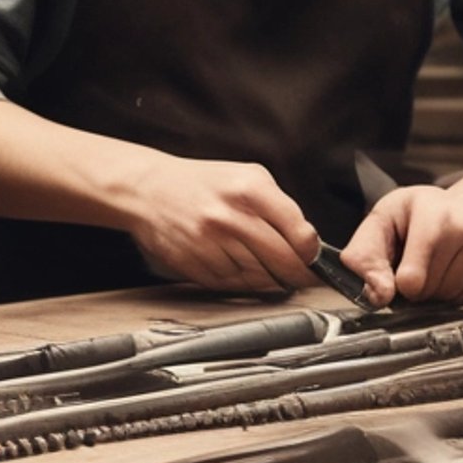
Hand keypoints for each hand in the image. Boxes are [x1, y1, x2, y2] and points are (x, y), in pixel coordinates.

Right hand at [124, 156, 321, 294]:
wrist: (148, 189)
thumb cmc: (202, 184)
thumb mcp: (248, 177)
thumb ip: (280, 207)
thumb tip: (307, 245)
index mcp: (250, 190)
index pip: (301, 234)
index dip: (312, 254)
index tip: (313, 260)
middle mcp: (231, 217)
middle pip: (283, 262)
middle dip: (298, 274)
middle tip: (302, 277)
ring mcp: (211, 243)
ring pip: (259, 278)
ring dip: (269, 280)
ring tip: (267, 269)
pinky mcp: (194, 264)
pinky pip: (232, 284)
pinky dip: (242, 282)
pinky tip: (239, 268)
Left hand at [338, 184, 462, 305]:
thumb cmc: (420, 215)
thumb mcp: (382, 222)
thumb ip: (366, 257)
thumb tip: (377, 294)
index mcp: (433, 212)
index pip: (412, 277)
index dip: (401, 284)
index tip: (401, 273)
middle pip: (432, 289)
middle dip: (420, 287)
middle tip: (421, 265)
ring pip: (454, 296)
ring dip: (440, 291)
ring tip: (440, 266)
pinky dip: (462, 293)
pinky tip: (460, 270)